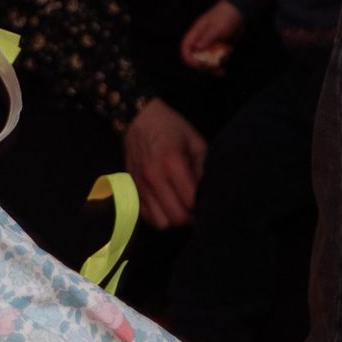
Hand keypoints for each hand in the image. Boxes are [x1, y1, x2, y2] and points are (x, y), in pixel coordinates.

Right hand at [123, 96, 206, 228]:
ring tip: (182, 207)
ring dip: (174, 219)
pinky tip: (167, 204)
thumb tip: (210, 191)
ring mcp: (139, 185)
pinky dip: (159, 216)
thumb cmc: (171, 128)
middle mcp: (153, 177)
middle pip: (176, 216)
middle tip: (197, 208)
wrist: (138, 119)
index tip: (207, 201)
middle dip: (191, 217)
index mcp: (172, 162)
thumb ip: (203, 168)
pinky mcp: (131, 190)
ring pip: (161, 222)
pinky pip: (146, 217)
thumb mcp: (195, 141)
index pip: (190, 200)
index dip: (202, 206)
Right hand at [180, 0, 244, 69]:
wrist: (239, 11)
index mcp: (196, 33)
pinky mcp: (217, 49)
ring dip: (212, 69)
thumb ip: (208, 37)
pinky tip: (224, 67)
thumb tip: (197, 47)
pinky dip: (218, 65)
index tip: (200, 65)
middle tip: (214, 69)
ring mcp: (208, 45)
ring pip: (205, 62)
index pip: (185, 48)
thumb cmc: (226, 15)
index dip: (190, 59)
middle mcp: (200, 41)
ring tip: (221, 71)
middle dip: (203, 67)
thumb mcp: (218, 26)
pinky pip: (214, 61)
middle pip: (195, 58)